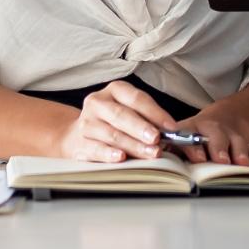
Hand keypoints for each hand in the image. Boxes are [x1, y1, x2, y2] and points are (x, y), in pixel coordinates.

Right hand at [53, 82, 176, 162]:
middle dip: (141, 128)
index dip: (155, 113)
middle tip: (157, 138)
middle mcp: (98, 103)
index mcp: (115, 90)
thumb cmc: (113, 122)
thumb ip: (149, 119)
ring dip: (132, 145)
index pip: (136, 99)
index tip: (171, 127)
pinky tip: (121, 157)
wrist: (78, 134)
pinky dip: (109, 154)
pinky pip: (95, 148)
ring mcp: (87, 122)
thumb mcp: (130, 112)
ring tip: (148, 152)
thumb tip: (171, 132)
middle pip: (121, 115)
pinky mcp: (79, 142)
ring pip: (111, 134)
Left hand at [169, 106, 248, 166]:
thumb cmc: (197, 137)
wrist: (226, 119)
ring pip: (238, 140)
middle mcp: (214, 131)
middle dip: (218, 147)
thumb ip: (169, 148)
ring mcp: (234, 137)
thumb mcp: (181, 138)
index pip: (189, 135)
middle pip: (216, 135)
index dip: (192, 145)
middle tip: (220, 159)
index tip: (196, 157)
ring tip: (240, 163)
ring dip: (239, 151)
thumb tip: (152, 156)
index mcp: (193, 129)